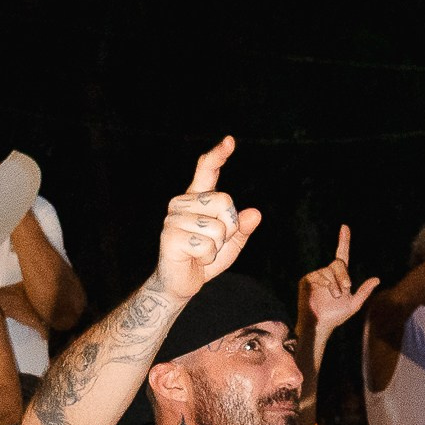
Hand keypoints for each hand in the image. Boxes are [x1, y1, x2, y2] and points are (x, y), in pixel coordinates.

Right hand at [157, 137, 261, 300]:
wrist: (181, 283)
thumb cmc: (204, 260)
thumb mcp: (230, 244)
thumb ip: (241, 229)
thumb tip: (255, 213)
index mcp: (197, 199)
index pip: (206, 170)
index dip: (218, 155)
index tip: (230, 141)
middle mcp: (182, 202)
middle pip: (224, 201)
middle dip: (229, 227)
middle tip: (214, 242)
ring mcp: (173, 218)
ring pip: (218, 227)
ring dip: (217, 246)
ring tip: (202, 251)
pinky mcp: (170, 236)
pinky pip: (207, 245)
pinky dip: (207, 257)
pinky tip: (193, 258)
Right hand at [299, 224, 378, 327]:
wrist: (321, 325)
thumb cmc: (336, 316)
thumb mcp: (354, 304)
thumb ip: (364, 291)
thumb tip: (377, 279)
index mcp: (339, 277)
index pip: (341, 255)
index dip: (344, 241)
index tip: (345, 227)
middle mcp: (328, 273)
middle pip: (338, 263)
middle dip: (344, 275)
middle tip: (347, 287)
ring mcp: (317, 276)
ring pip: (329, 270)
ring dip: (336, 284)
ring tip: (335, 296)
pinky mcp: (307, 280)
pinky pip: (319, 275)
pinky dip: (326, 283)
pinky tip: (325, 292)